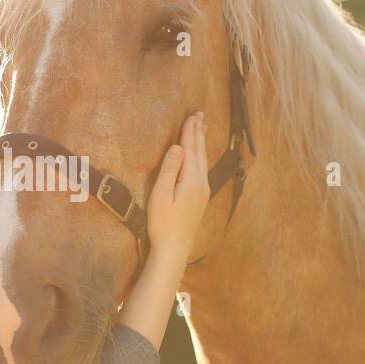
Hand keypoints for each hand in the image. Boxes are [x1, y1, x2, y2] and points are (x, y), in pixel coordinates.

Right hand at [144, 111, 210, 263]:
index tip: (191, 115)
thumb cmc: (163, 223)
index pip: (190, 150)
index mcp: (191, 180)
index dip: (189, 132)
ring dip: (201, 143)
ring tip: (202, 128)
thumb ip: (169, 170)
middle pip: (200, 153)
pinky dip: (201, 155)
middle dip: (199, 133)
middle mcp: (201, 183)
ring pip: (203, 161)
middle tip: (200, 114)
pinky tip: (199, 155)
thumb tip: (177, 147)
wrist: (175, 249)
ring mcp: (203, 191)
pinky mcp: (200, 198)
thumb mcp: (161, 195)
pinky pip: (202, 169)